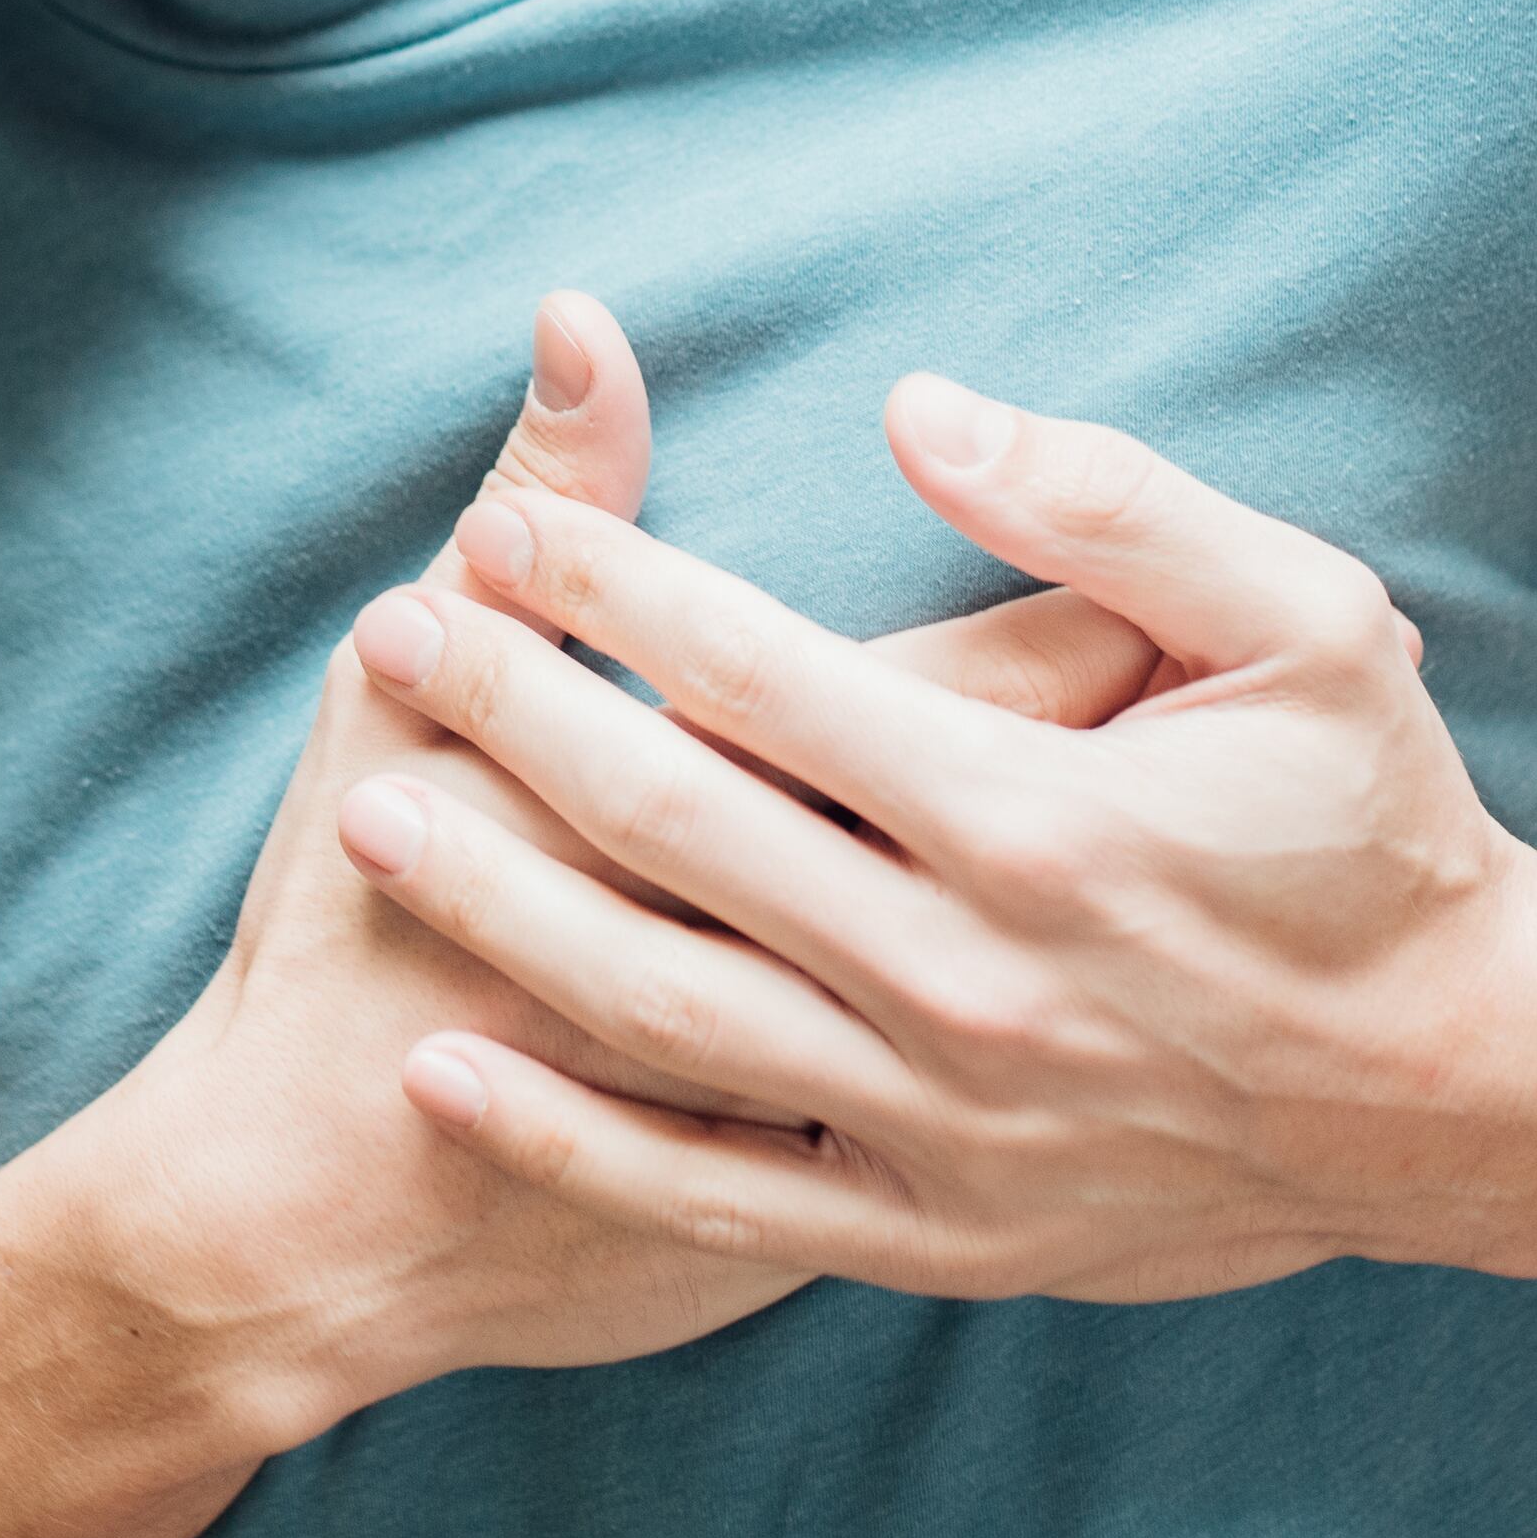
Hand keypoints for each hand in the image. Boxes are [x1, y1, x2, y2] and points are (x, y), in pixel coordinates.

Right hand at [75, 312, 1171, 1427]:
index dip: (1104, 610)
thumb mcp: (405, 686)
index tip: (1173, 579)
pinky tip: (1112, 976)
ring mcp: (856, 1101)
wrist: (296, 1223)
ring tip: (1216, 786)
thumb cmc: (339, 929)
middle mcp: (839, 952)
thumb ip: (529, 500)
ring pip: (1060, 959)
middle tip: (1240, 656)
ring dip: (1145, 872)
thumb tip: (584, 314)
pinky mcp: (851, 1214)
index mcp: (759, 796)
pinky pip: (1015, 1104)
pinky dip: (1076, 1038)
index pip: (994, 671)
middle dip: (1159, 729)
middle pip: (1059, 805)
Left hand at [330, 374, 1536, 1302]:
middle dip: (517, 722)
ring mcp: (942, 1121)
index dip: (615, 596)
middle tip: (393, 636)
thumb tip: (917, 405)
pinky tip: (453, 1064)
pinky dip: (571, 1136)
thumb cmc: (1383, 833)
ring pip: (663, 1010)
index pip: (766, 681)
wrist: (1462, 1096)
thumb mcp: (1309, 619)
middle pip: (678, 831)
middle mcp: (967, 978)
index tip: (505, 532)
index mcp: (1039, 818)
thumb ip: (1111, 506)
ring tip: (375, 815)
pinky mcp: (934, 1228)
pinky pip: (713, 1189)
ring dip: (503, 909)